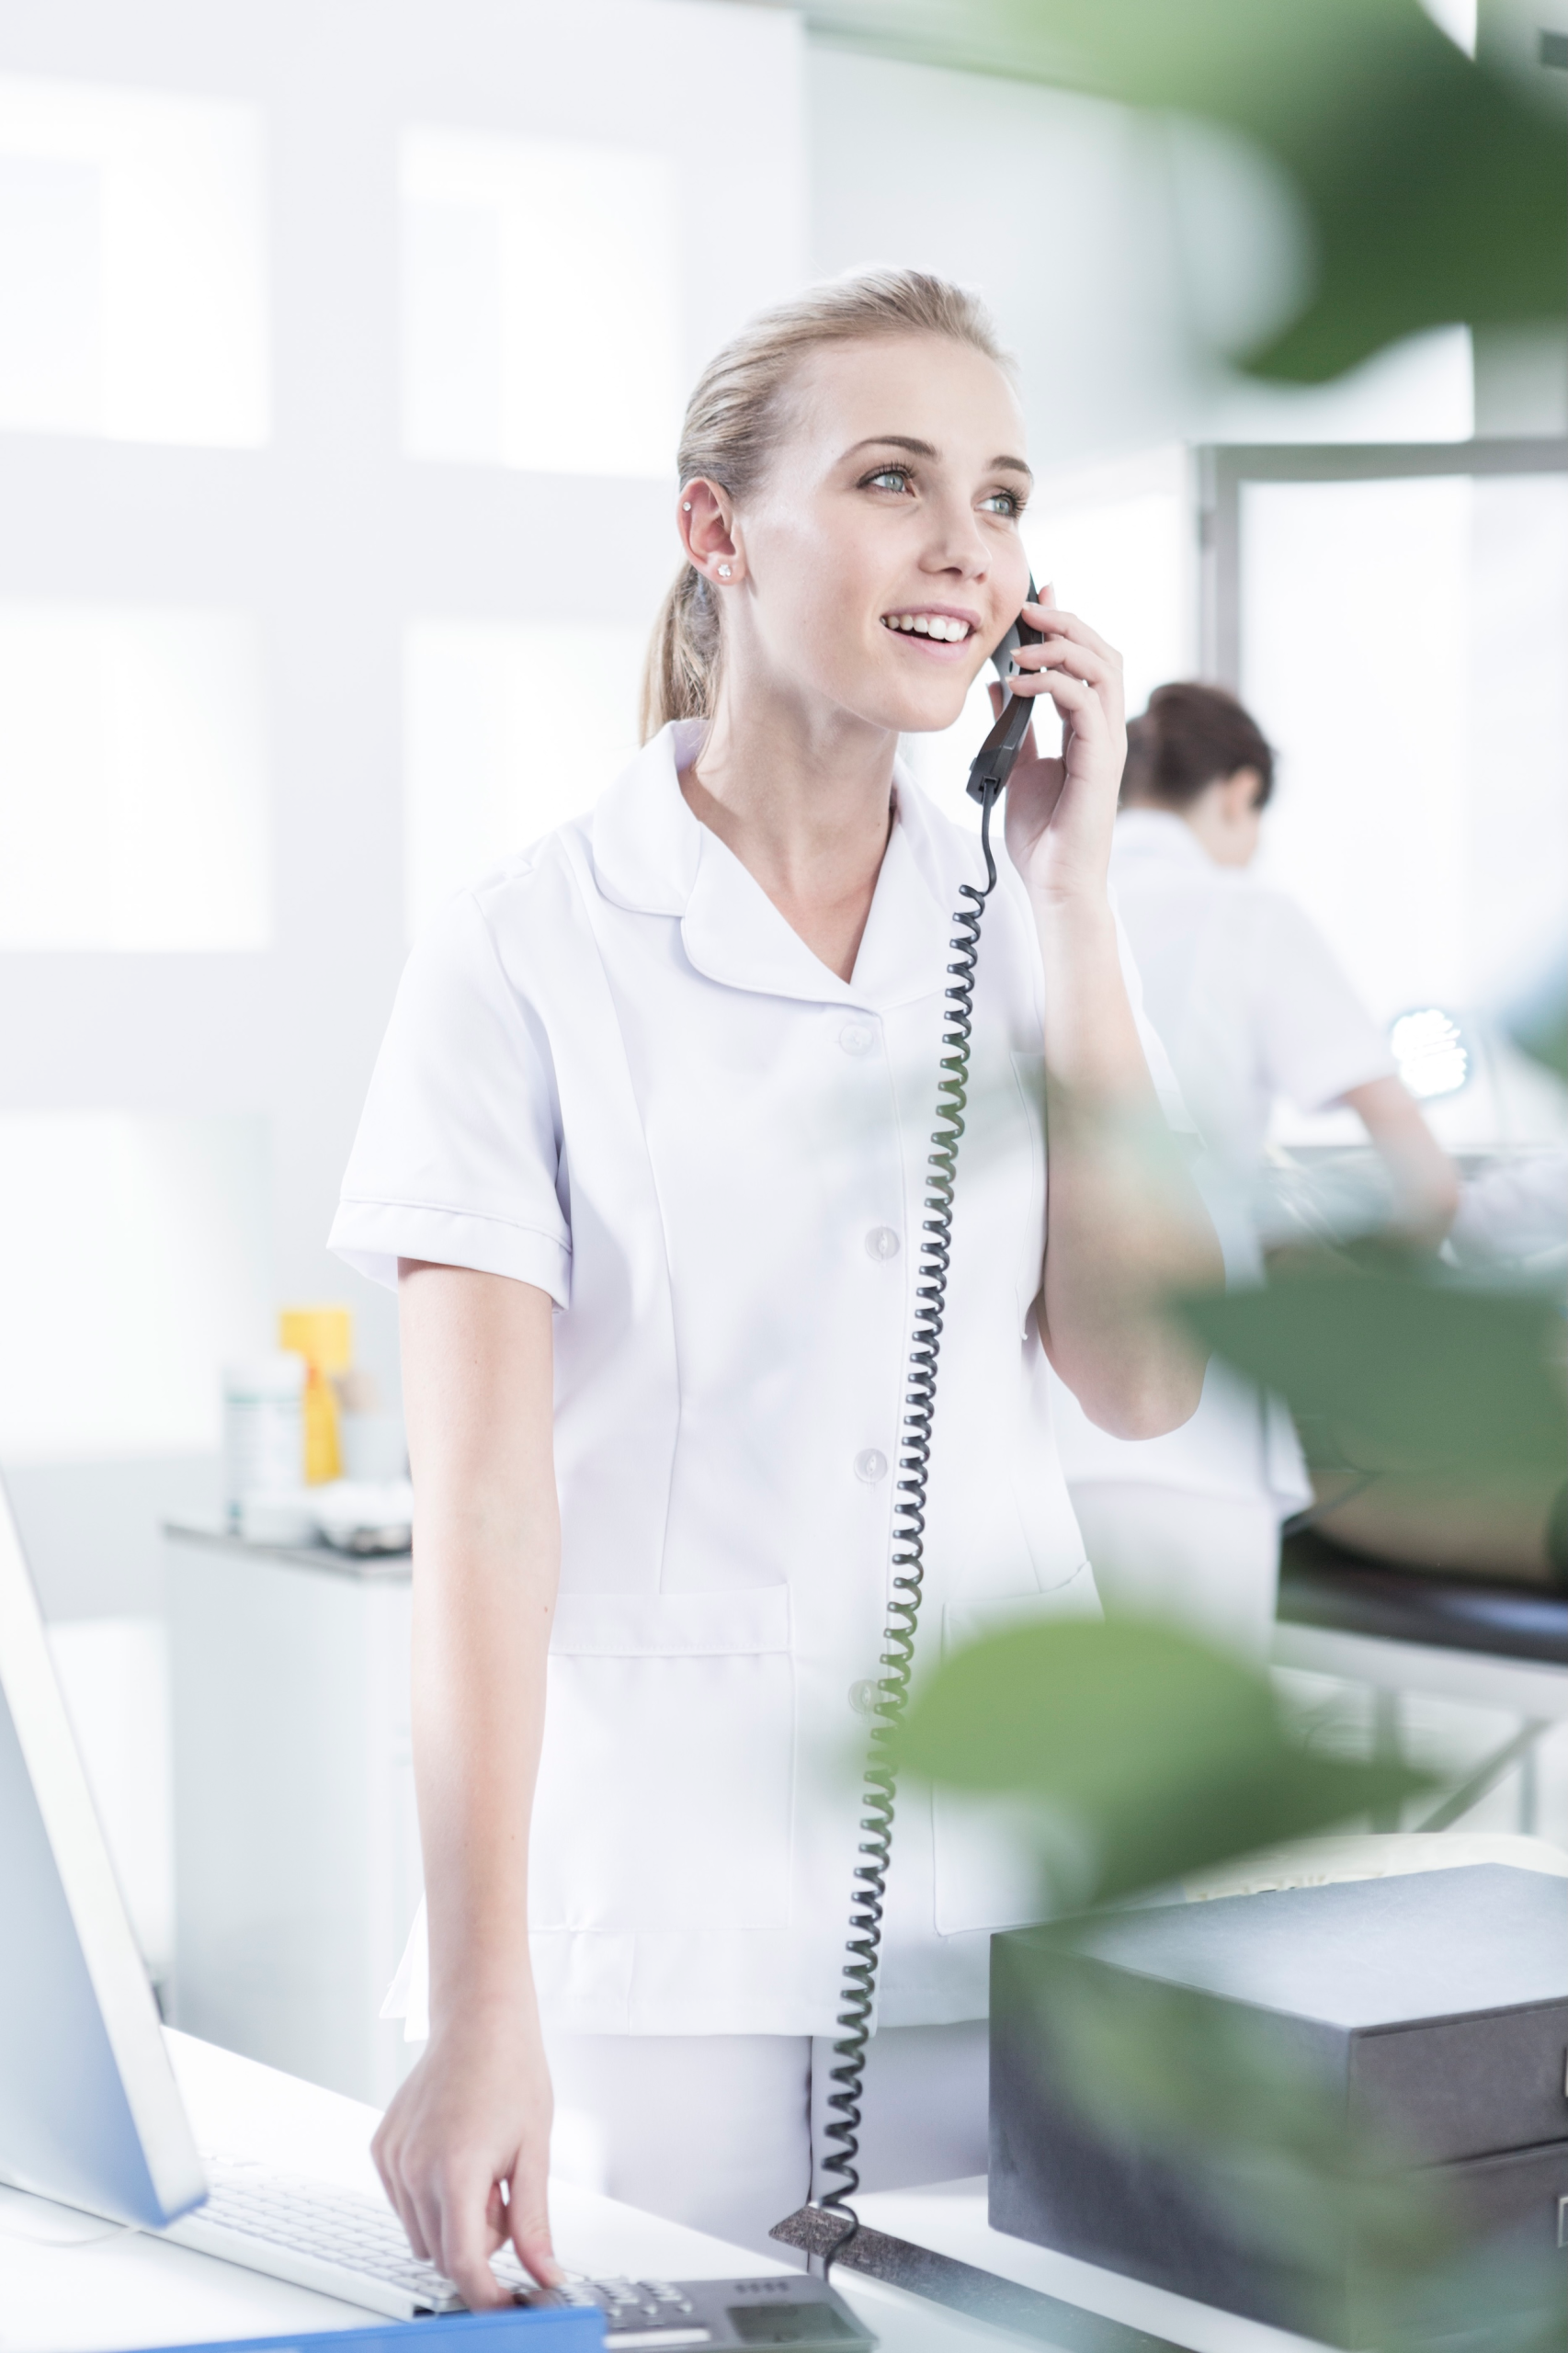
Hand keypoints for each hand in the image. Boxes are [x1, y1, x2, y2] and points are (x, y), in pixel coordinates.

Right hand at [372, 2001, 562, 2307]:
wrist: (478, 2019)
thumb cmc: (510, 2071)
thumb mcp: (535, 2151)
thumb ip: (534, 2223)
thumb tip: (545, 2275)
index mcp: (456, 2170)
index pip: (464, 2264)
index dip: (488, 2295)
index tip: (510, 2303)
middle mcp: (414, 2168)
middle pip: (444, 2253)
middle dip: (478, 2242)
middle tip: (505, 2192)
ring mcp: (393, 2159)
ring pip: (422, 2234)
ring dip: (454, 2221)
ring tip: (483, 2169)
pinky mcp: (382, 2150)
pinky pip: (404, 2203)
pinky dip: (431, 2198)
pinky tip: (457, 2154)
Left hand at [990, 587, 1125, 908]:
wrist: (1054, 883)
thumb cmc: (1043, 833)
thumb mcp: (1017, 764)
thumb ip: (1014, 724)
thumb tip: (997, 684)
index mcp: (1088, 728)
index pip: (1087, 660)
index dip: (1066, 625)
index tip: (1035, 599)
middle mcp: (1105, 730)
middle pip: (1103, 653)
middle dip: (1067, 622)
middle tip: (1029, 606)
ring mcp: (1107, 745)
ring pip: (1104, 670)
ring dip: (1062, 646)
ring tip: (1021, 643)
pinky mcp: (1101, 762)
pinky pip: (1087, 705)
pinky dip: (1054, 684)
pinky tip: (1020, 681)